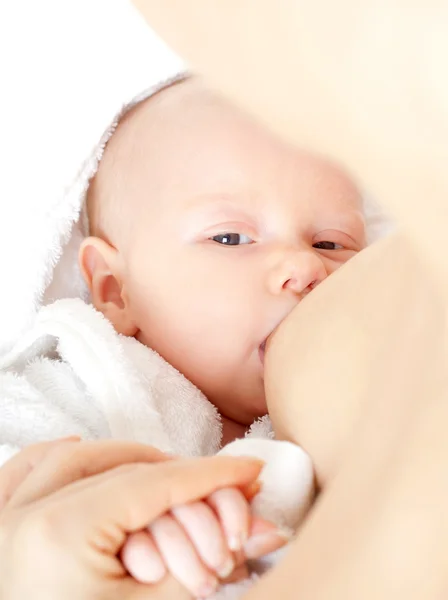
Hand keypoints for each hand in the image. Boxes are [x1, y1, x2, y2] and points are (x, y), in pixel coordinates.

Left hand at [0, 438, 263, 599]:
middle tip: (220, 486)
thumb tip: (268, 530)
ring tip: (165, 472)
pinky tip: (80, 447)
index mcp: (60, 535)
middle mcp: (24, 516)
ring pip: (71, 457)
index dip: (210, 474)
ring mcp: (4, 519)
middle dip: (179, 476)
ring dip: (124, 458)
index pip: (155, 485)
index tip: (248, 468)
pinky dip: (57, 456)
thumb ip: (208, 564)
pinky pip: (23, 471)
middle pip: (122, 469)